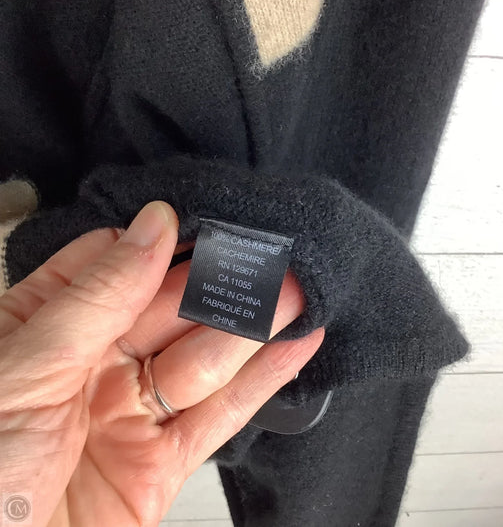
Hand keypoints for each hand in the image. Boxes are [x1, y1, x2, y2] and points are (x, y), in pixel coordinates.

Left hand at [0, 201, 323, 526]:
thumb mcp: (25, 369)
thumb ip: (97, 296)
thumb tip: (151, 228)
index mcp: (46, 329)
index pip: (116, 266)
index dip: (164, 242)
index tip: (209, 219)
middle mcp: (92, 365)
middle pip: (169, 312)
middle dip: (220, 285)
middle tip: (268, 256)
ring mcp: (129, 414)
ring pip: (202, 361)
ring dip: (251, 327)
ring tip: (295, 294)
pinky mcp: (161, 463)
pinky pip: (219, 416)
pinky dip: (260, 383)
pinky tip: (292, 348)